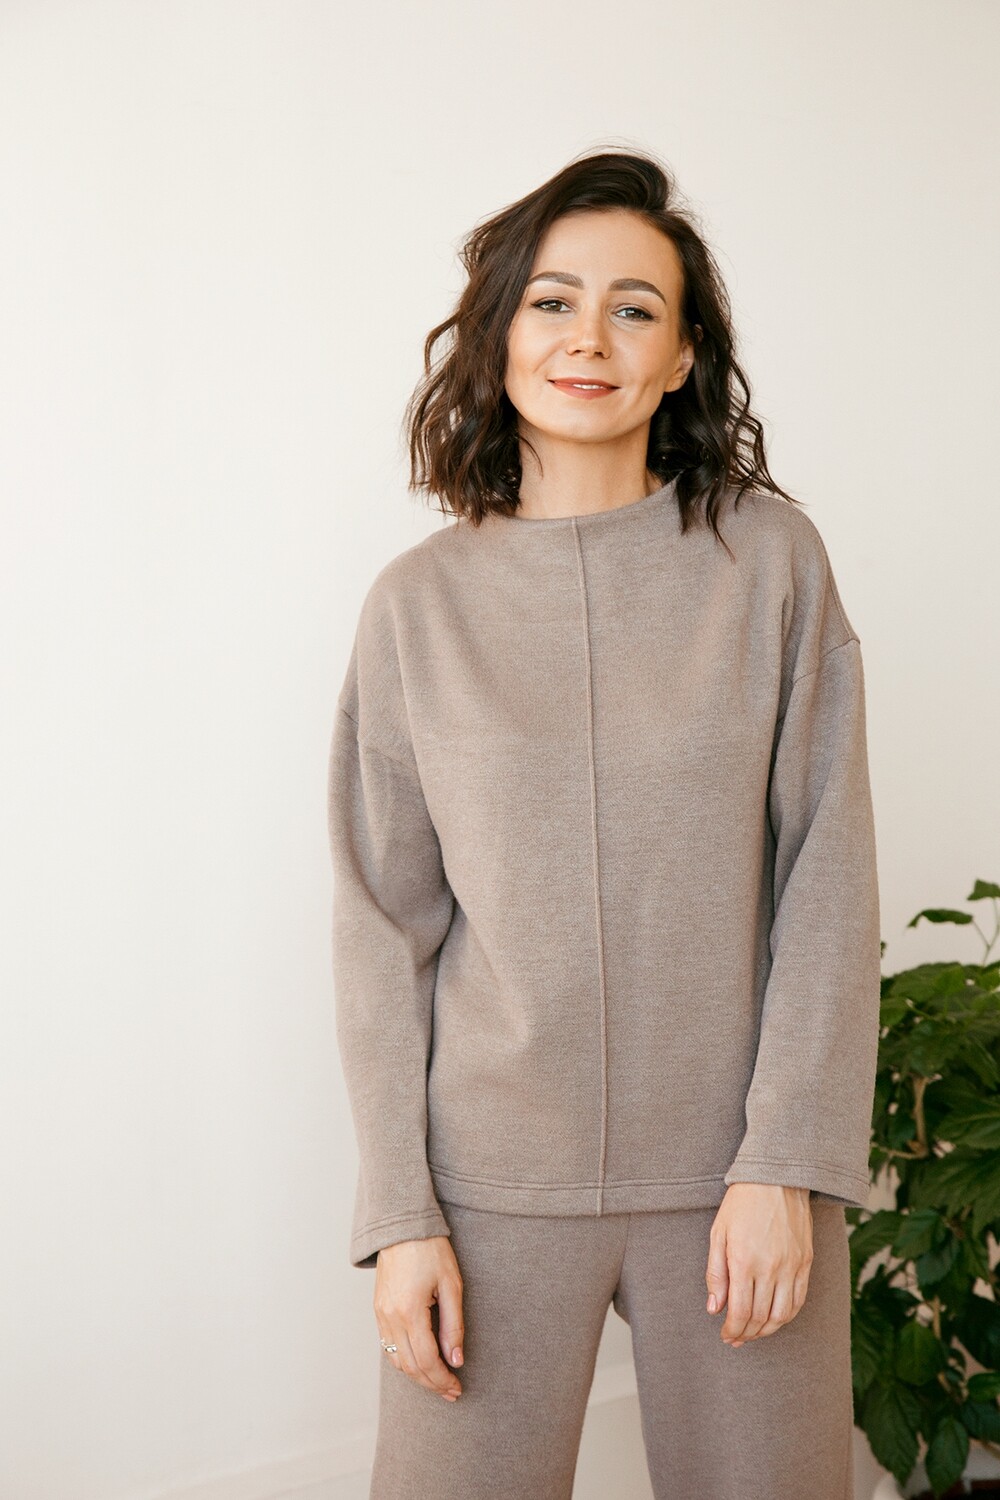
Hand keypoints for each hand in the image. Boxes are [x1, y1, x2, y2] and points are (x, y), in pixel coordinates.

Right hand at [374, 1235, 464, 1400]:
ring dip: (417, 1376)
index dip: (443, 1379)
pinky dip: (404, 1360)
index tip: (457, 1388)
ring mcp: (381, 1314)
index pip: (427, 1360)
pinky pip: (388, 1345)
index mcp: (409, 1311)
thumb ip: (454, 1325)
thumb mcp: (451, 1285)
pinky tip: (419, 1362)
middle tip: (451, 1392)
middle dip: (432, 1384)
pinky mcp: (378, 1309)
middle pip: (410, 1366)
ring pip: (396, 1359)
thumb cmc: (431, 1250)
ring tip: (438, 1382)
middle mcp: (390, 1317)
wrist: (403, 1226)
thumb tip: (456, 1360)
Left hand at [704, 1184, 812, 1346]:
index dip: (732, 1329)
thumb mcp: (718, 1233)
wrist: (776, 1178)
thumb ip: (715, 1273)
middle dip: (746, 1334)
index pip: (740, 1311)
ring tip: (754, 1332)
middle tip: (736, 1338)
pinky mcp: (806, 1262)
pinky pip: (799, 1300)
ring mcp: (792, 1266)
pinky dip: (787, 1316)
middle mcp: (770, 1268)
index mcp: (744, 1260)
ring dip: (767, 1330)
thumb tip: (715, 1308)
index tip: (725, 1335)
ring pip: (782, 1315)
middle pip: (760, 1318)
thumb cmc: (741, 1203)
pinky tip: (775, 1318)